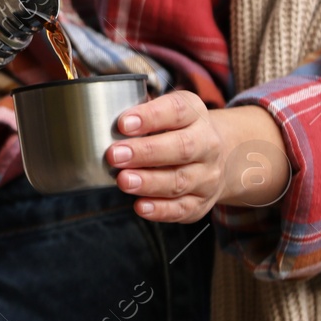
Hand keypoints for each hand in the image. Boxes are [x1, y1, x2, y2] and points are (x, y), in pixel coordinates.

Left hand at [104, 92, 291, 221]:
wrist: (219, 157)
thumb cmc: (176, 130)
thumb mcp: (165, 111)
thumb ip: (139, 112)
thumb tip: (101, 115)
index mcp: (195, 115)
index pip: (177, 111)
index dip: (150, 117)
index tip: (123, 123)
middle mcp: (207, 144)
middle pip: (182, 147)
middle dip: (146, 152)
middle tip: (115, 155)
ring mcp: (207, 176)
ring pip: (180, 180)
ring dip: (149, 182)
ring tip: (123, 181)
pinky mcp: (201, 202)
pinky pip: (183, 208)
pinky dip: (161, 209)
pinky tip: (140, 206)